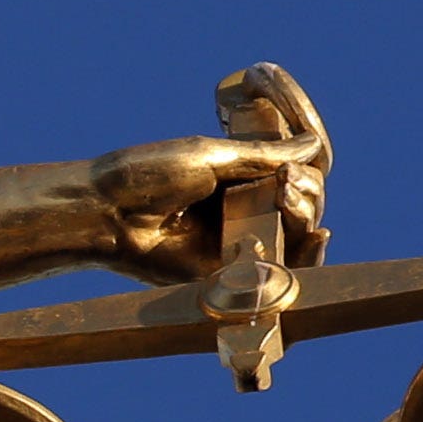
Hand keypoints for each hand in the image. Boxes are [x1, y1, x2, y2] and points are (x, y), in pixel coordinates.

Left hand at [89, 97, 326, 282]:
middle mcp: (239, 213)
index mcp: (236, 181)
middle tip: (285, 188)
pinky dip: (305, 259)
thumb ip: (264, 157)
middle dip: (308, 195)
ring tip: (288, 201)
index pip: (295, 180)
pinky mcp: (225, 276)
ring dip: (306, 217)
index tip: (296, 167)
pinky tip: (318, 237)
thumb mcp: (211, 157)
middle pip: (302, 209)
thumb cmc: (147, 175)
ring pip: (295, 239)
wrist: (104, 211)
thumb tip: (312, 145)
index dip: (307, 175)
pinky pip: (276, 275)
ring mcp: (233, 245)